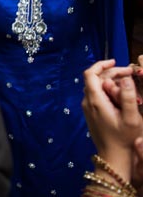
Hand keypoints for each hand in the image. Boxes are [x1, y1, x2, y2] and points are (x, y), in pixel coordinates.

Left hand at [82, 59, 142, 178]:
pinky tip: (122, 95)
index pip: (90, 74)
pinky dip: (108, 90)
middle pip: (95, 79)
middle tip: (130, 74)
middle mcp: (87, 102)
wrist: (113, 156)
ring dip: (111, 81)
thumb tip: (124, 78)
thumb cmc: (124, 138)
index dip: (101, 65)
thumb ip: (127, 96)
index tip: (115, 62)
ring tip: (129, 84)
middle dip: (112, 73)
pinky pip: (97, 95)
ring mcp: (88, 108)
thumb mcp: (131, 118)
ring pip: (96, 87)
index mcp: (95, 100)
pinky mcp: (91, 113)